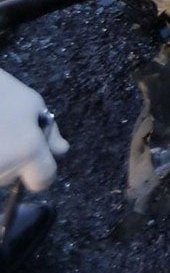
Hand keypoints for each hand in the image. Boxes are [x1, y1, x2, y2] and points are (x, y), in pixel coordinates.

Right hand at [0, 69, 67, 191]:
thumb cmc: (0, 92)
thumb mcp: (32, 104)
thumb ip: (50, 132)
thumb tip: (60, 151)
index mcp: (28, 151)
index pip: (42, 181)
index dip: (42, 171)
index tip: (36, 159)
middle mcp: (5, 168)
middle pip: (16, 178)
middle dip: (16, 162)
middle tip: (8, 135)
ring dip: (0, 161)